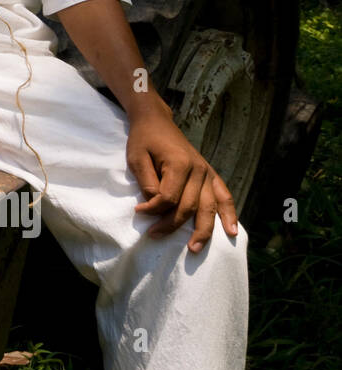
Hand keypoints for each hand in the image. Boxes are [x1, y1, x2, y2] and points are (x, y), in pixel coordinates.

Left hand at [126, 107, 237, 251]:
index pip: (169, 197)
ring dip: (204, 230)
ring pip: (209, 207)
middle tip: (154, 236)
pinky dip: (229, 214)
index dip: (152, 209)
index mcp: (180, 164)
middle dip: (172, 225)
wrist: (156, 121)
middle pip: (190, 206)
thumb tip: (155, 204)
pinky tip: (231, 231)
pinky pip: (224, 196)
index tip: (138, 211)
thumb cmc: (144, 140)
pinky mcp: (211, 174)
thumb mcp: (136, 158)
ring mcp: (207, 172)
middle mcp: (199, 170)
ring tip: (195, 248)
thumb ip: (147, 182)